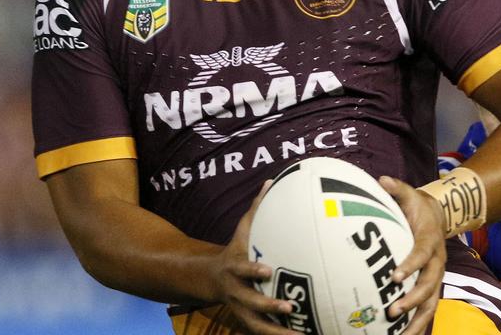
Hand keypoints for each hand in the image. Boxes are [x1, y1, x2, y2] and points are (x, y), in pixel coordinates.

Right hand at [214, 181, 298, 334]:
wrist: (210, 278)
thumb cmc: (235, 249)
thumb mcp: (242, 230)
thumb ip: (257, 208)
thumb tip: (270, 181)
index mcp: (235, 268)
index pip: (242, 270)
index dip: (252, 271)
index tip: (267, 270)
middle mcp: (236, 291)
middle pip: (250, 302)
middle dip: (268, 305)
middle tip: (290, 307)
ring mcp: (241, 309)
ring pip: (257, 326)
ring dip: (277, 332)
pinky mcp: (248, 321)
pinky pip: (264, 332)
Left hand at [380, 176, 446, 334]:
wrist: (439, 217)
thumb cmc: (418, 207)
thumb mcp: (410, 194)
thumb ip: (397, 189)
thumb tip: (382, 179)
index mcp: (430, 242)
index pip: (421, 255)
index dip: (410, 266)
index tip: (394, 276)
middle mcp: (437, 263)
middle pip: (429, 286)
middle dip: (412, 300)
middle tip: (392, 311)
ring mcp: (436, 278)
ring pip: (431, 304)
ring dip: (417, 321)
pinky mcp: (431, 287)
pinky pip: (427, 310)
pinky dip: (417, 325)